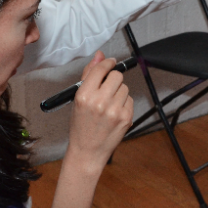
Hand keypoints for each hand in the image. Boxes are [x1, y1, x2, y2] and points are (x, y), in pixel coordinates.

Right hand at [66, 51, 133, 173]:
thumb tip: (100, 55)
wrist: (88, 151)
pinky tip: (114, 113)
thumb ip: (89, 75)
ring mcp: (114, 111)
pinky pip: (129, 100)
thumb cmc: (81, 125)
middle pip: (117, 76)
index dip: (107, 63)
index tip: (110, 62)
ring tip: (108, 104)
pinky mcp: (126, 118)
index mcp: (84, 95)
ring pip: (125, 87)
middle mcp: (100, 102)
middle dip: (113, 79)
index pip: (101, 69)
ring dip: (118, 92)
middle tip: (107, 89)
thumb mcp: (78, 99)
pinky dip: (123, 103)